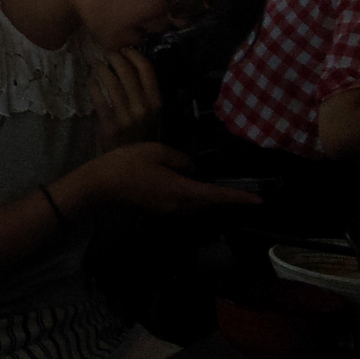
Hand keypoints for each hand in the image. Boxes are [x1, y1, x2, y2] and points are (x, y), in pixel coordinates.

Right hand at [74, 143, 260, 214]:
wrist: (101, 184)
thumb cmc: (127, 164)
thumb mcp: (155, 150)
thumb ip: (178, 157)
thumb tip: (190, 166)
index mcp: (180, 189)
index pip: (216, 194)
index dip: (238, 197)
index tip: (258, 200)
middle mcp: (178, 204)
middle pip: (208, 202)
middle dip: (224, 196)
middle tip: (241, 189)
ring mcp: (167, 208)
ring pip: (196, 204)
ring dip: (208, 196)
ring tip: (218, 185)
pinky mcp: (158, 207)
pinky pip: (184, 203)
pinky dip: (194, 196)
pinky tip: (189, 183)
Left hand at [90, 48, 161, 147]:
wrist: (133, 156)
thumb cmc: (141, 127)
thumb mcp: (151, 109)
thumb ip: (145, 88)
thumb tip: (130, 60)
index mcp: (156, 102)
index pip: (147, 70)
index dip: (134, 55)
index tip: (125, 49)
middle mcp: (143, 108)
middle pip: (126, 72)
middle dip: (115, 58)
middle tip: (108, 54)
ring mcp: (126, 117)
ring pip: (111, 84)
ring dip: (101, 69)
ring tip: (97, 63)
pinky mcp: (110, 125)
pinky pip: (98, 99)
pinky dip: (93, 86)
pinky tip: (92, 80)